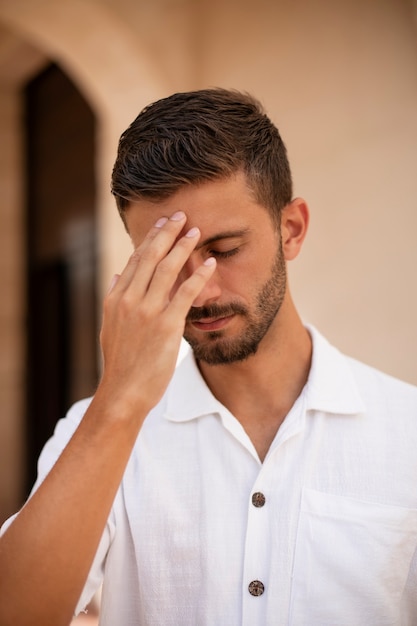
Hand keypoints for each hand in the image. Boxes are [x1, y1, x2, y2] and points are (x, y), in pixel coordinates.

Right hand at [97, 211, 215, 418]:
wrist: (124, 392)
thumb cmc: (121, 362)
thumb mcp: (110, 327)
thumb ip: (114, 298)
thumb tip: (117, 275)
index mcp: (116, 298)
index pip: (135, 260)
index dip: (150, 239)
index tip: (162, 224)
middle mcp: (129, 299)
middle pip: (150, 256)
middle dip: (167, 233)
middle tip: (181, 215)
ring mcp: (147, 311)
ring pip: (167, 268)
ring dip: (183, 246)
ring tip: (196, 231)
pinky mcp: (166, 325)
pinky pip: (186, 293)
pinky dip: (199, 275)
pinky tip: (210, 263)